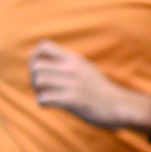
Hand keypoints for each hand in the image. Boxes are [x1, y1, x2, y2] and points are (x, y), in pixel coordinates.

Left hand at [28, 41, 148, 132]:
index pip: (43, 46)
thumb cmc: (98, 89)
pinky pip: (44, 98)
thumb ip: (66, 63)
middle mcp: (72, 68)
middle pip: (36, 66)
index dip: (34, 57)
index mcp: (73, 59)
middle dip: (33, 78)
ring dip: (37, 90)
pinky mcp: (72, 100)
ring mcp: (72, 83)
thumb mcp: (84, 68)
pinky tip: (49, 105)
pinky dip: (42, 103)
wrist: (117, 105)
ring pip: (38, 81)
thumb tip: (40, 60)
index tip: (38, 68)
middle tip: (41, 87)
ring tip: (46, 95)